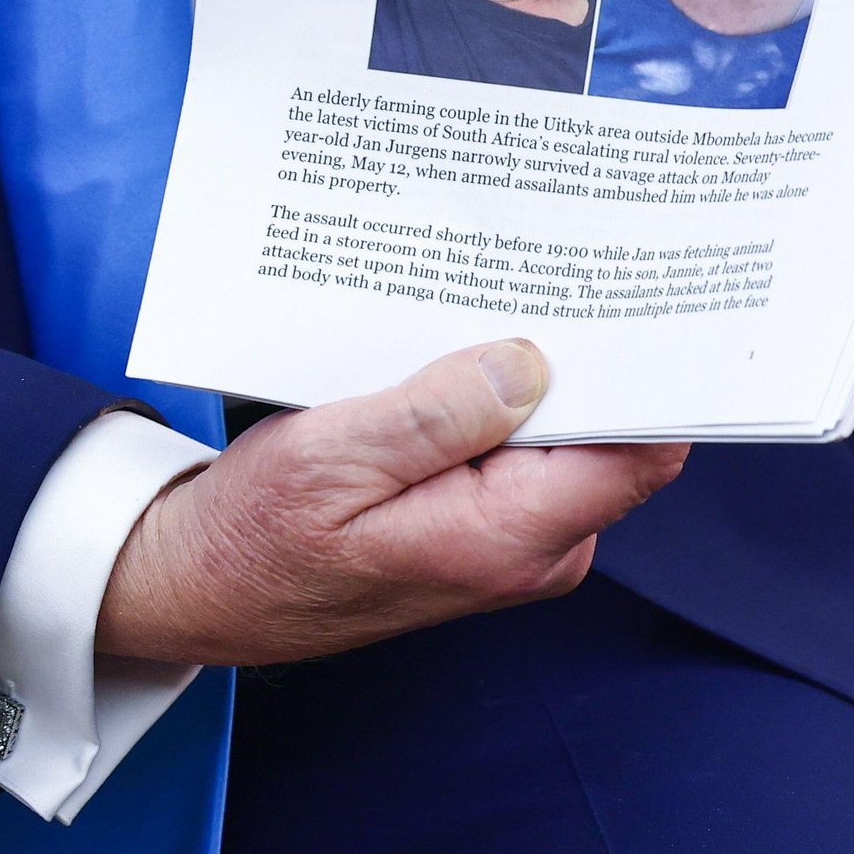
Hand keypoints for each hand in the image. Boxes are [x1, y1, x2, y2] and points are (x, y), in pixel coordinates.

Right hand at [95, 342, 684, 667]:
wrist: (201, 589)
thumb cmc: (254, 533)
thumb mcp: (329, 457)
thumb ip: (438, 414)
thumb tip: (533, 364)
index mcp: (505, 537)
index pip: (638, 452)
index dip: (652, 373)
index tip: (646, 295)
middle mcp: (530, 549)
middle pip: (609, 435)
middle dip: (586, 354)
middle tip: (555, 263)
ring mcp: (512, 541)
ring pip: (563, 435)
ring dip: (534, 371)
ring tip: (491, 297)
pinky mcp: (485, 527)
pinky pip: (523, 450)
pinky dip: (502, 399)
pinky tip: (458, 353)